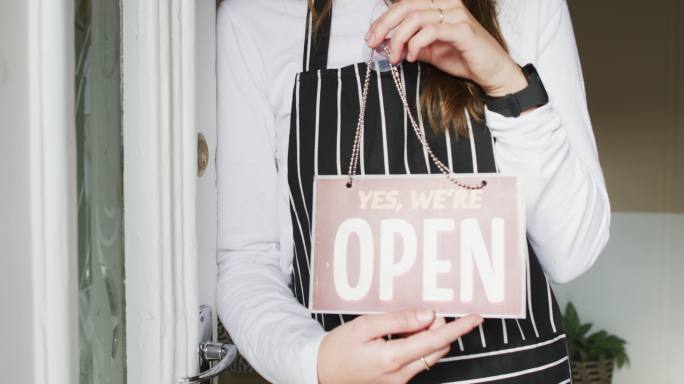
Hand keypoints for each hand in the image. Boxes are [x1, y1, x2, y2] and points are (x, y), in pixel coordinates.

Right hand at [317, 310, 482, 383]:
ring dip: (427, 337)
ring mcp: (399, 382)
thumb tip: (427, 315)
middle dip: (438, 328)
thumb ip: (398, 320)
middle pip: (438, 348)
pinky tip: (397, 338)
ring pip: (429, 356)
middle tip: (419, 314)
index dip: (459, 328)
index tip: (476, 318)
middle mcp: (401, 374)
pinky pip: (417, 362)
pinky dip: (415, 346)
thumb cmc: (337, 349)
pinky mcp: (396, 383)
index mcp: (392, 358)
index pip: (436, 340)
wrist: (319, 373)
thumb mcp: (363, 326)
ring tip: (402, 326)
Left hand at [365, 0, 526, 96]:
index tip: (370, 38)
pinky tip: (413, 57)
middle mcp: (447, 3)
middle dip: (383, 26)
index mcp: (438, 4)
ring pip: (415, 19)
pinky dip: (415, 45)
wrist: (490, 72)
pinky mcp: (462, 29)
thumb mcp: (428, 50)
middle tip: (373, 44)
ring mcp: (456, 14)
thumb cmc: (461, 58)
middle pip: (405, 7)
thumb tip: (384, 44)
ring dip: (398, 40)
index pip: (403, 4)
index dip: (383, 20)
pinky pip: (430, 31)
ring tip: (395, 58)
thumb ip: (409, 43)